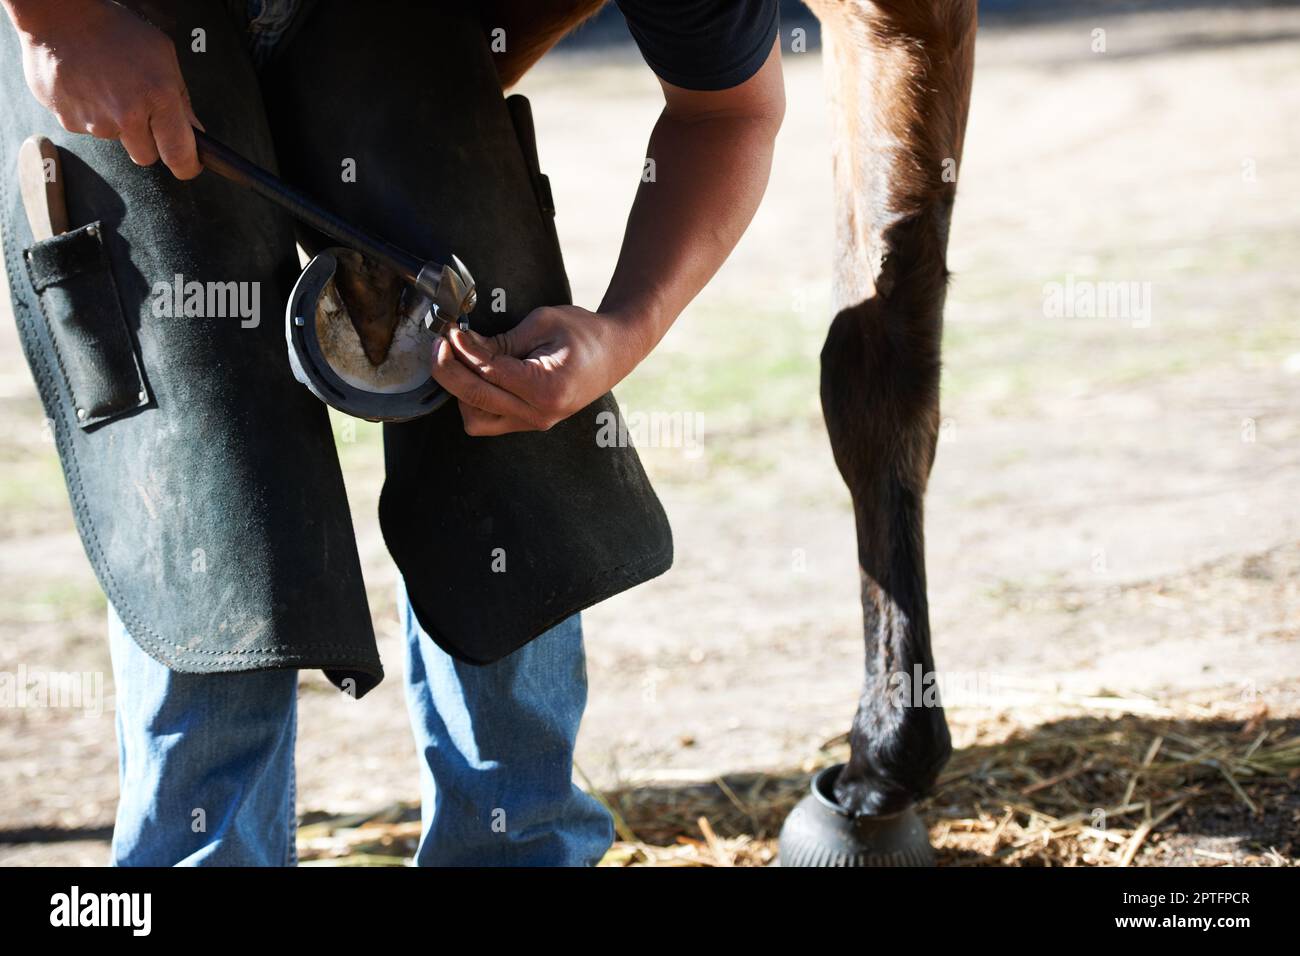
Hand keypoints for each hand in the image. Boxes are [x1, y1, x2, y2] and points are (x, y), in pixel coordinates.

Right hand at [9, 0, 202, 178]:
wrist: (58, 15)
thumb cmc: (113, 30)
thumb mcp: (162, 55)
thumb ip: (181, 99)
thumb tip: (195, 132)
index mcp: (158, 98)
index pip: (179, 155)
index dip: (187, 166)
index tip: (189, 165)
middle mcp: (127, 115)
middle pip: (147, 157)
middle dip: (149, 141)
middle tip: (140, 110)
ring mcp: (95, 121)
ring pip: (116, 139)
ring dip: (116, 123)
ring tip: (108, 87)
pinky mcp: (68, 121)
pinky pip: (88, 129)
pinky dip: (90, 113)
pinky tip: (88, 87)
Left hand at [431, 305, 650, 435]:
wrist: (616, 351)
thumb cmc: (584, 333)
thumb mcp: (542, 324)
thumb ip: (501, 341)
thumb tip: (461, 344)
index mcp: (547, 388)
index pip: (489, 373)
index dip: (461, 351)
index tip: (450, 332)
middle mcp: (539, 414)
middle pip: (475, 399)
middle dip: (449, 371)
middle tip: (442, 344)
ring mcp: (534, 423)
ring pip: (475, 419)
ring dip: (460, 391)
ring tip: (460, 360)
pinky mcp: (528, 422)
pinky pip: (488, 420)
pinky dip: (474, 399)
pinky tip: (475, 374)